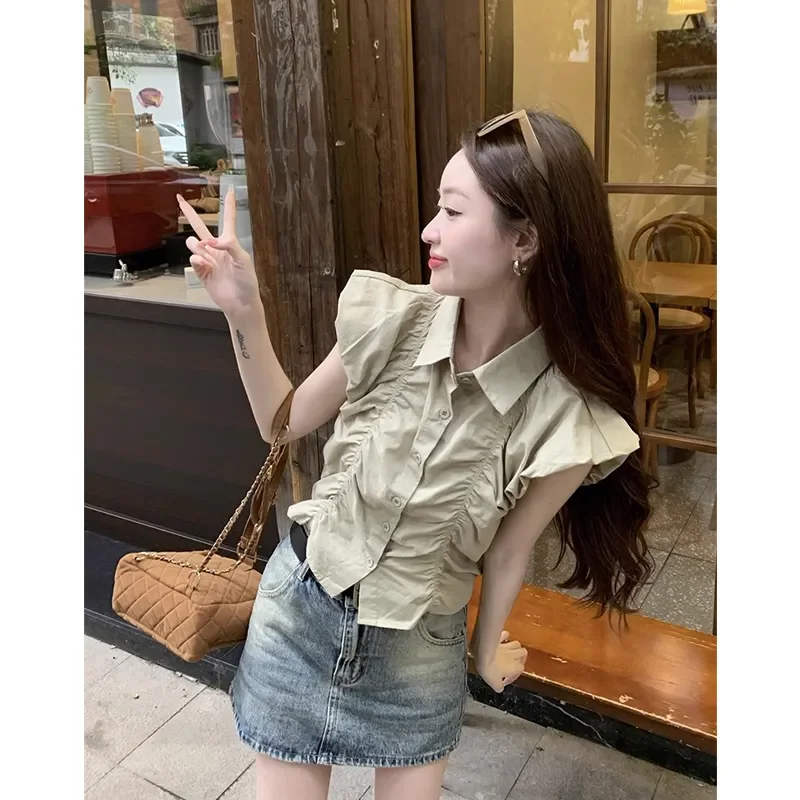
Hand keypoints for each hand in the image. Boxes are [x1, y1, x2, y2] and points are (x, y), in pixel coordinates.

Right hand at [177, 189, 260, 317]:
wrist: (240, 303)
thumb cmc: (247, 282)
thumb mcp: (243, 259)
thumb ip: (229, 245)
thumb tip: (211, 241)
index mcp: (231, 244)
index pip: (228, 220)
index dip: (229, 205)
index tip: (229, 190)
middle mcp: (217, 250)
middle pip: (201, 227)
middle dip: (190, 213)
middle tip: (180, 199)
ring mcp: (208, 260)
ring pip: (194, 244)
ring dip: (198, 246)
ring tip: (207, 255)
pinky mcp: (202, 272)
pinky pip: (193, 259)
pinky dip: (198, 260)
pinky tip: (205, 264)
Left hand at [476, 630, 527, 693]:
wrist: (482, 654)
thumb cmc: (489, 669)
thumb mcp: (494, 684)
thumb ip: (499, 687)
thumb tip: (500, 688)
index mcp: (514, 667)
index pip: (521, 670)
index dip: (513, 675)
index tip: (504, 680)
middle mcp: (512, 656)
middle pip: (523, 653)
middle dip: (520, 657)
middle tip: (513, 662)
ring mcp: (506, 646)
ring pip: (517, 644)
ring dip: (514, 647)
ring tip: (509, 651)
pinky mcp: (498, 638)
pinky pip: (505, 634)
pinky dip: (505, 636)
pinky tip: (502, 639)